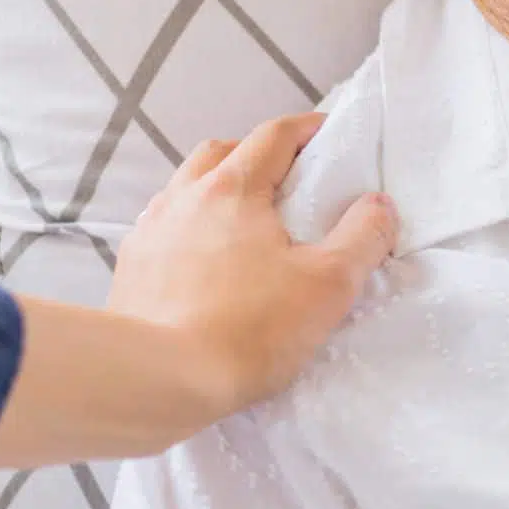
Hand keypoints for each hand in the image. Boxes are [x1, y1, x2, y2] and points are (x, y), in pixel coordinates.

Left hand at [106, 112, 395, 422]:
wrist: (159, 379)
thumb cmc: (249, 329)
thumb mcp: (328, 285)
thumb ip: (362, 237)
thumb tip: (378, 205)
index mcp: (232, 188)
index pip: (273, 136)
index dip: (305, 129)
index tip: (328, 134)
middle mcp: (183, 197)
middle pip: (222, 153)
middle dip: (256, 155)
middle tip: (285, 180)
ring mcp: (150, 231)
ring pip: (185, 188)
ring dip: (216, 190)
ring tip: (242, 224)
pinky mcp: (130, 268)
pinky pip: (162, 229)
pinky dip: (188, 229)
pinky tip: (202, 262)